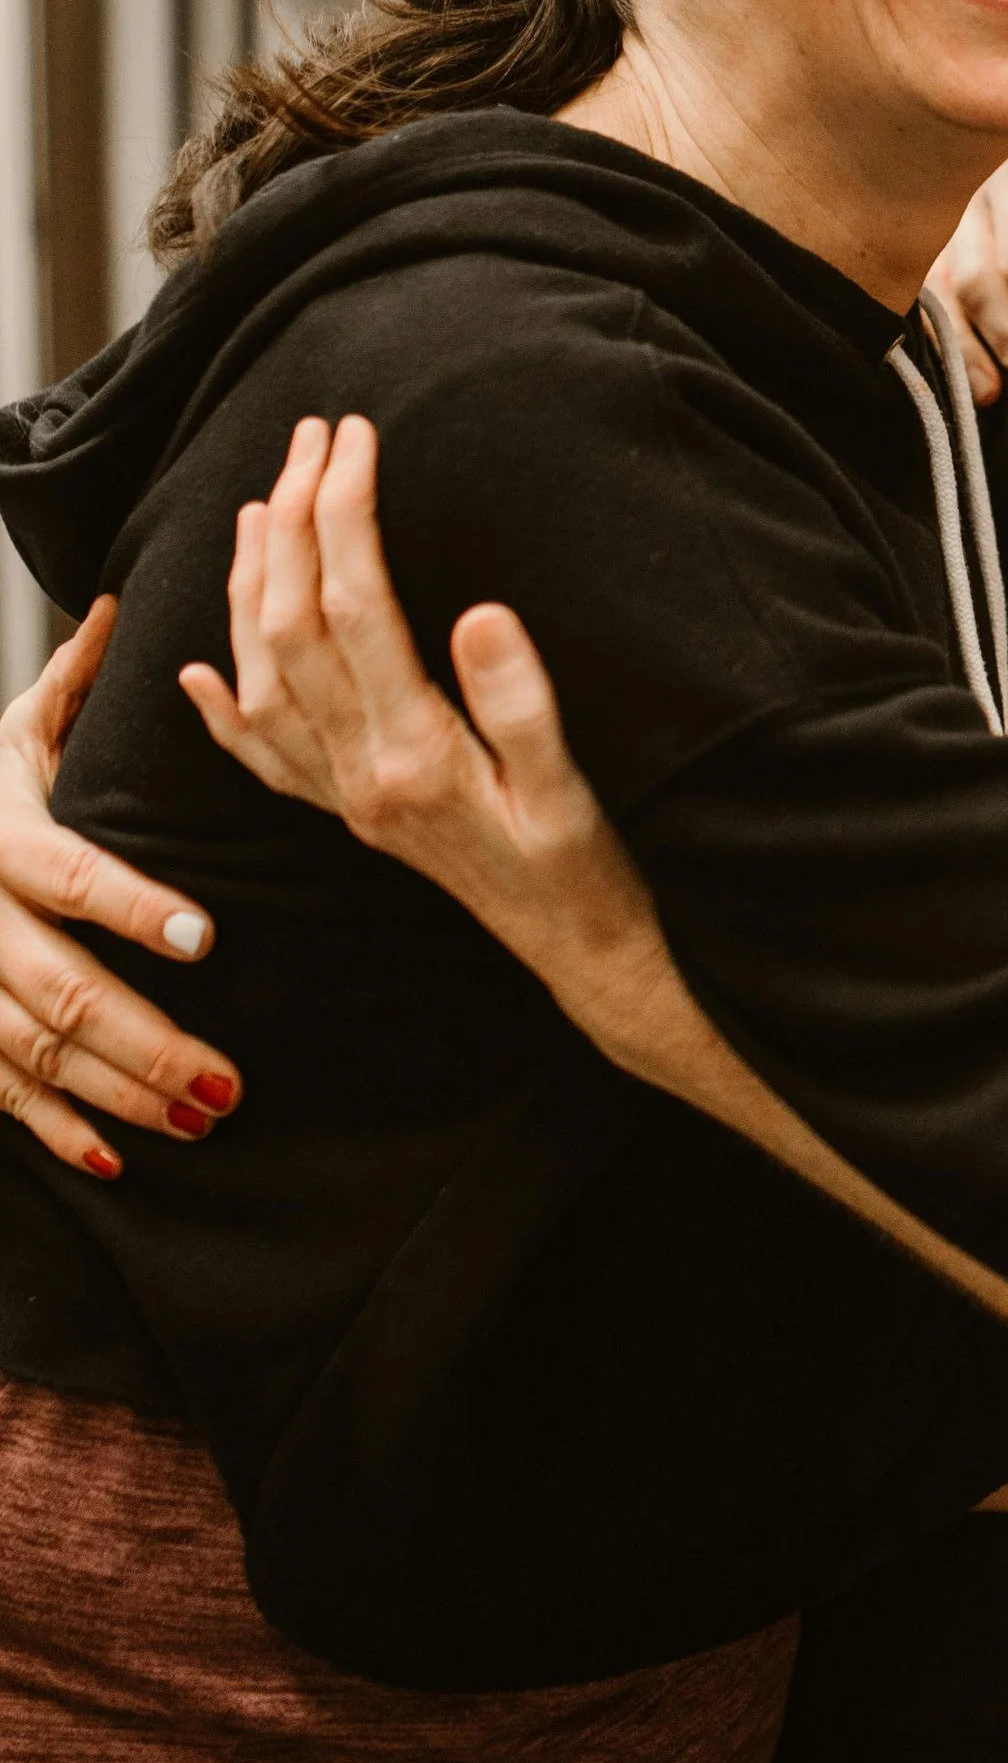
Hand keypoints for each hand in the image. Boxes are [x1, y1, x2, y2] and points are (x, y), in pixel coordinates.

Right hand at [0, 598, 242, 1177]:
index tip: (204, 936)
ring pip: (34, 1055)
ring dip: (119, 1095)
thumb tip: (128, 604)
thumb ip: (73, 683)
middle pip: (59, 991)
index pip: (70, 876)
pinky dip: (55, 1131)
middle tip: (231, 1079)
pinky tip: (117, 1158)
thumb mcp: (7, 732)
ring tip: (203, 1117)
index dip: (133, 909)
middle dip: (148, 1040)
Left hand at [180, 415, 701, 1083]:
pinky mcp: (353, 815)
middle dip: (296, 518)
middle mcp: (361, 775)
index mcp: (415, 753)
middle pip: (294, 625)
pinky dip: (223, 708)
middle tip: (314, 436)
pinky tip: (202, 671)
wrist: (585, 955)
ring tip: (265, 505)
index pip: (356, 606)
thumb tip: (477, 612)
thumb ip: (522, 703)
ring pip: (263, 676)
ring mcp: (347, 798)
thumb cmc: (591, 871)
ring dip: (253, 584)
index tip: (357, 437)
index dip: (347, 512)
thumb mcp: (574, 788)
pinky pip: (264, 759)